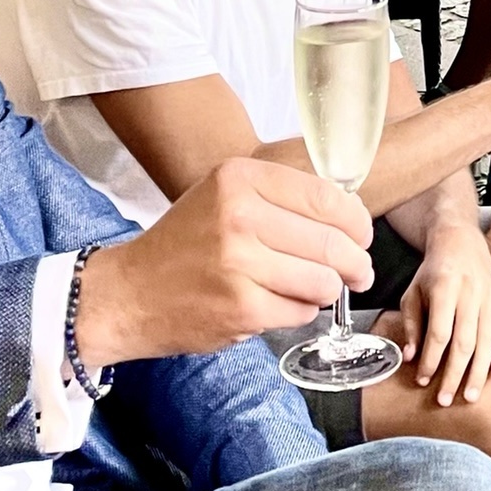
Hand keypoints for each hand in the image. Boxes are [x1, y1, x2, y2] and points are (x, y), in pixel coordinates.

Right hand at [75, 157, 374, 362]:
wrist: (129, 293)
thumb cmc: (184, 246)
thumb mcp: (224, 197)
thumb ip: (280, 198)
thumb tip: (350, 214)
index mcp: (238, 178)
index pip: (325, 197)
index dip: (356, 221)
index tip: (361, 235)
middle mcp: (238, 215)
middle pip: (332, 242)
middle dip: (355, 263)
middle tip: (357, 272)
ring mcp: (239, 263)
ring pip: (323, 280)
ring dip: (327, 290)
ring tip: (315, 290)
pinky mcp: (241, 307)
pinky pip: (301, 311)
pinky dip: (300, 312)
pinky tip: (279, 305)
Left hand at [397, 225, 490, 406]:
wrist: (461, 242)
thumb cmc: (433, 271)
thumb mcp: (413, 292)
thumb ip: (411, 324)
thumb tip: (410, 357)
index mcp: (444, 288)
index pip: (439, 332)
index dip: (431, 359)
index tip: (423, 380)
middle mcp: (470, 293)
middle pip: (464, 342)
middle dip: (455, 374)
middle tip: (446, 400)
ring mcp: (490, 297)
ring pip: (487, 340)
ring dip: (479, 372)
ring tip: (471, 396)